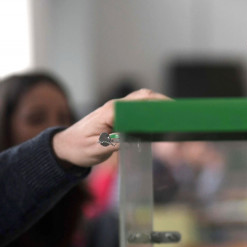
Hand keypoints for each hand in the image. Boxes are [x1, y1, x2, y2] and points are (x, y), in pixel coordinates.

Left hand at [52, 88, 170, 167]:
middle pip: (144, 97)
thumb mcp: (98, 150)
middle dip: (163, 102)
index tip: (172, 111)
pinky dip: (151, 111)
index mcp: (111, 111)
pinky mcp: (118, 116)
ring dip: (158, 105)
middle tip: (180, 113)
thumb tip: (136, 135)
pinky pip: (138, 109)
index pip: (139, 102)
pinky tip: (160, 120)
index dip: (157, 103)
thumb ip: (116, 142)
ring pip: (142, 101)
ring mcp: (117, 109)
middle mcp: (115, 106)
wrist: (66, 148)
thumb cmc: (80, 149)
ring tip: (174, 116)